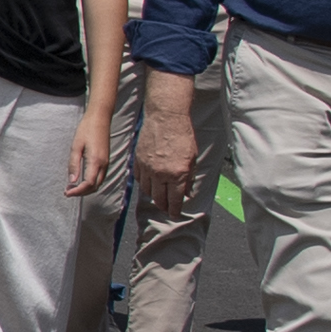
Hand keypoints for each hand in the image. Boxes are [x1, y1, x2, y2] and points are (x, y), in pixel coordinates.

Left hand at [65, 109, 117, 199]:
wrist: (100, 118)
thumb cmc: (86, 129)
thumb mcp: (76, 146)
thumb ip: (74, 164)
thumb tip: (72, 181)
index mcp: (95, 161)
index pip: (88, 184)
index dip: (77, 191)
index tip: (67, 192)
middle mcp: (103, 164)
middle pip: (94, 187)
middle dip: (81, 192)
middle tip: (68, 191)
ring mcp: (106, 162)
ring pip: (98, 183)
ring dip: (87, 188)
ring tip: (73, 187)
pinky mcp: (106, 160)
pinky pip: (100, 177)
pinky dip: (91, 183)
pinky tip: (82, 180)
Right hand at [135, 82, 197, 208]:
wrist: (166, 117)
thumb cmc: (182, 135)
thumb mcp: (192, 158)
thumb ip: (189, 177)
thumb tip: (188, 192)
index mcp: (177, 174)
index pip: (175, 201)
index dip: (175, 210)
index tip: (175, 214)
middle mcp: (161, 174)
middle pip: (160, 199)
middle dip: (164, 207)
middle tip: (167, 208)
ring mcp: (148, 168)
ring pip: (148, 191)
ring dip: (154, 196)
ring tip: (159, 196)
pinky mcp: (138, 161)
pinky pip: (139, 179)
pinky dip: (145, 184)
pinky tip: (150, 182)